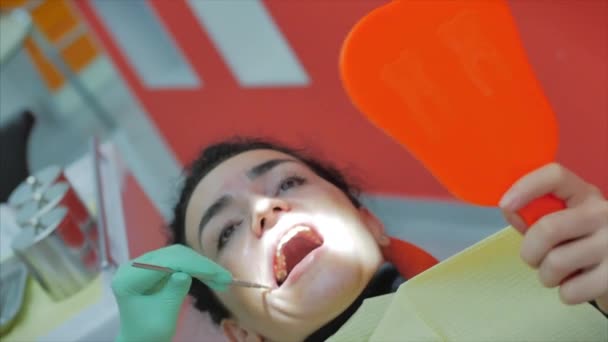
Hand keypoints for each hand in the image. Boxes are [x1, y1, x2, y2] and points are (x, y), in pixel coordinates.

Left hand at [112, 245, 231, 341]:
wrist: (140, 341)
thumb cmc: (149, 334)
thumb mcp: (163, 318)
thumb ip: (173, 293)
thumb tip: (185, 275)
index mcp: (128, 279)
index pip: (166, 264)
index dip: (195, 266)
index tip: (220, 276)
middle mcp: (133, 266)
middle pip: (173, 255)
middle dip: (201, 265)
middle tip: (225, 278)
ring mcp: (143, 264)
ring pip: (179, 255)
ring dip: (202, 266)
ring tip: (222, 279)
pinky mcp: (154, 266)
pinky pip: (179, 261)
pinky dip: (196, 268)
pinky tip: (211, 277)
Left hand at [500, 163, 607, 313]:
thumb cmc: (576, 243)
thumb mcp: (558, 222)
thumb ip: (533, 215)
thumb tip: (510, 210)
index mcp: (584, 194)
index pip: (555, 175)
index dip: (525, 187)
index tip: (505, 205)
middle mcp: (603, 212)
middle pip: (548, 228)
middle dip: (529, 252)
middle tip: (533, 259)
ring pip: (557, 262)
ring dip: (546, 276)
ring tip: (556, 274)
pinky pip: (572, 290)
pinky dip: (565, 294)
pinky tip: (575, 285)